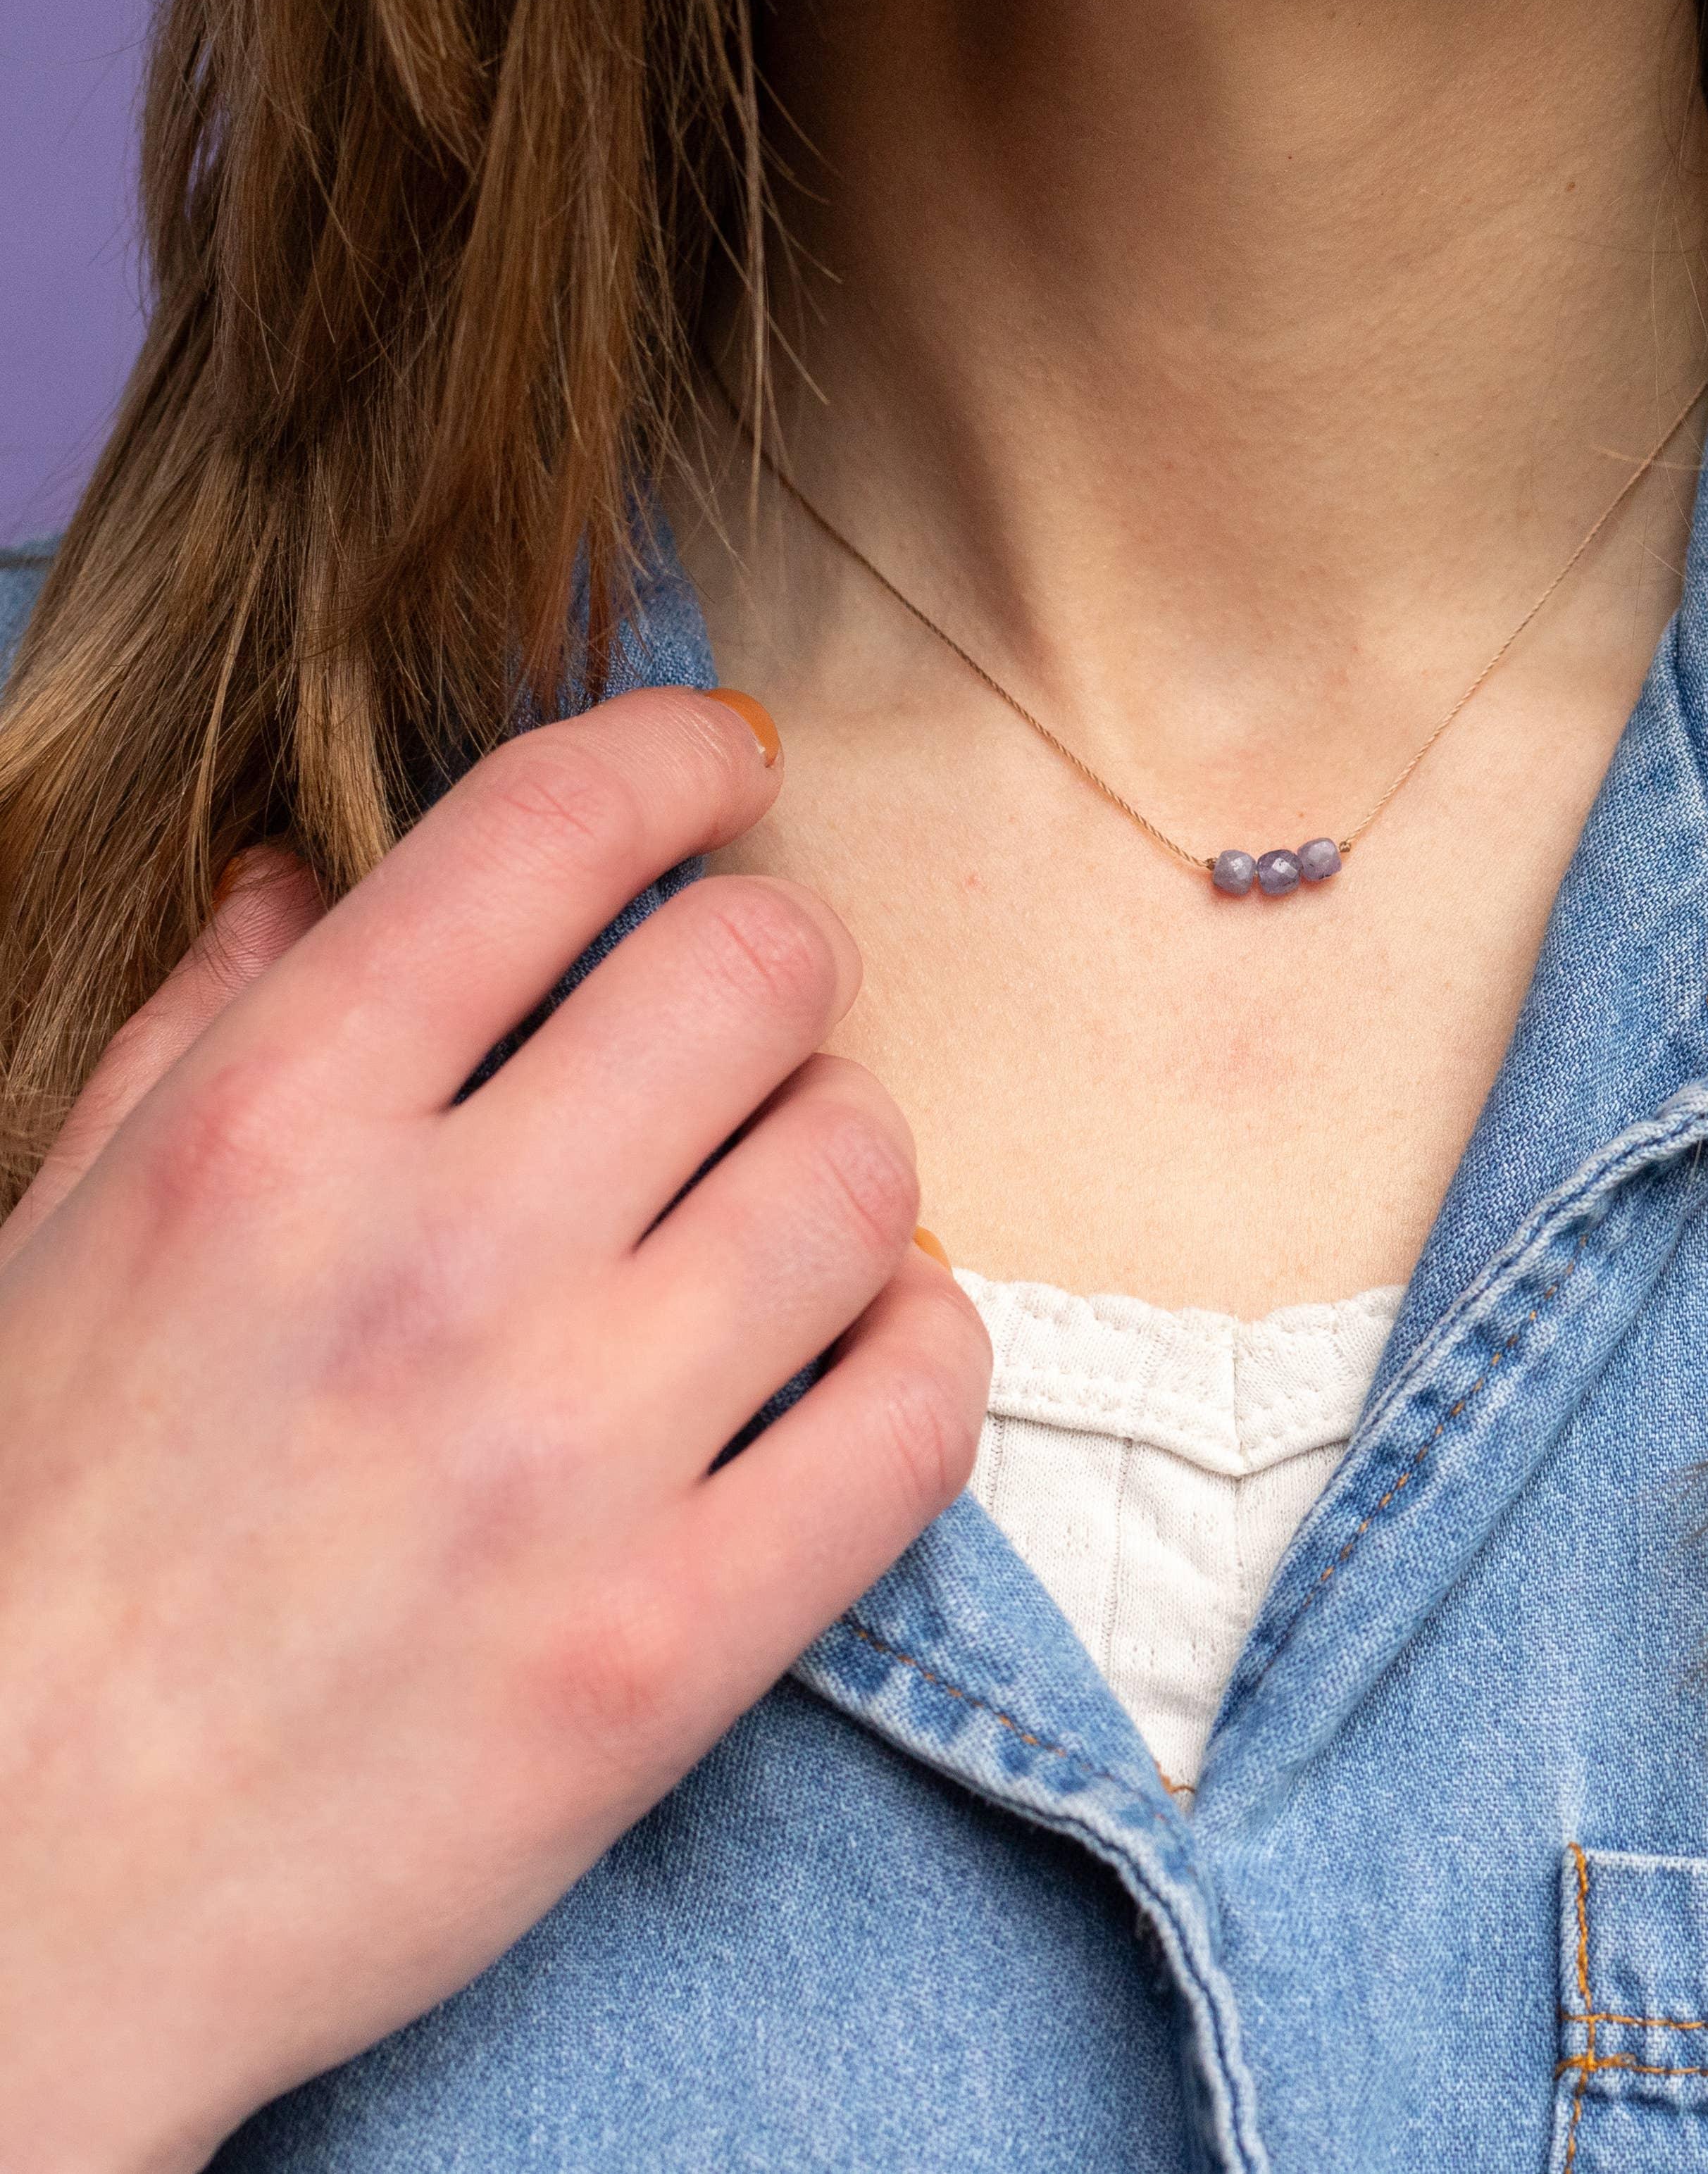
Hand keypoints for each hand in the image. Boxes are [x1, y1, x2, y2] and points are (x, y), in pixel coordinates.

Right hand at [0, 690, 989, 2172]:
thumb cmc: (20, 1555)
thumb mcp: (48, 1250)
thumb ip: (199, 1039)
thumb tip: (303, 869)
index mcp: (268, 1137)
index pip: (550, 831)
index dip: (675, 758)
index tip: (722, 766)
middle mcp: (438, 1264)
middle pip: (760, 974)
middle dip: (773, 973)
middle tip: (741, 1034)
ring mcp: (573, 1458)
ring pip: (867, 1172)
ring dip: (845, 1164)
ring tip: (778, 1213)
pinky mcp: (676, 1643)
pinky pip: (923, 1408)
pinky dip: (920, 1352)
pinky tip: (851, 1357)